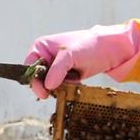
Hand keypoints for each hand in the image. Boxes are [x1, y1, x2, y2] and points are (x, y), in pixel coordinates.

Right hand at [24, 21, 139, 98]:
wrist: (110, 50)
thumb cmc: (88, 46)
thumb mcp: (70, 55)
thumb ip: (57, 70)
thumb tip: (47, 86)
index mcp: (41, 47)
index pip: (29, 66)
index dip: (33, 80)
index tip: (43, 92)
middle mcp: (46, 57)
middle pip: (38, 77)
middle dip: (46, 85)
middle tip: (54, 93)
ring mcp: (56, 67)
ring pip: (49, 84)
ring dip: (57, 88)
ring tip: (70, 83)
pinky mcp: (66, 75)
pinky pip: (60, 86)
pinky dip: (65, 88)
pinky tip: (75, 83)